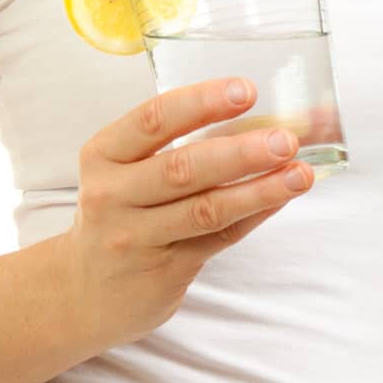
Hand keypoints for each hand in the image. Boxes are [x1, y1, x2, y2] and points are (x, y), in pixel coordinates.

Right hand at [63, 77, 314, 350]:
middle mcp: (113, 195)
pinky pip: (218, 237)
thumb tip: (257, 108)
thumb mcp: (123, 170)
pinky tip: (281, 198)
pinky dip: (253, 214)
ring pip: (206, 209)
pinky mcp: (163, 271)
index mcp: (103, 154)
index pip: (153, 120)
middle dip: (240, 152)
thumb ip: (175, 140)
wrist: (83, 292)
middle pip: (182, 168)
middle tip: (285, 139)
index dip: (201, 102)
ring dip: (259, 189)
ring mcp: (136, 238)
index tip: (246, 90)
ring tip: (299, 173)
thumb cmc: (119, 211)